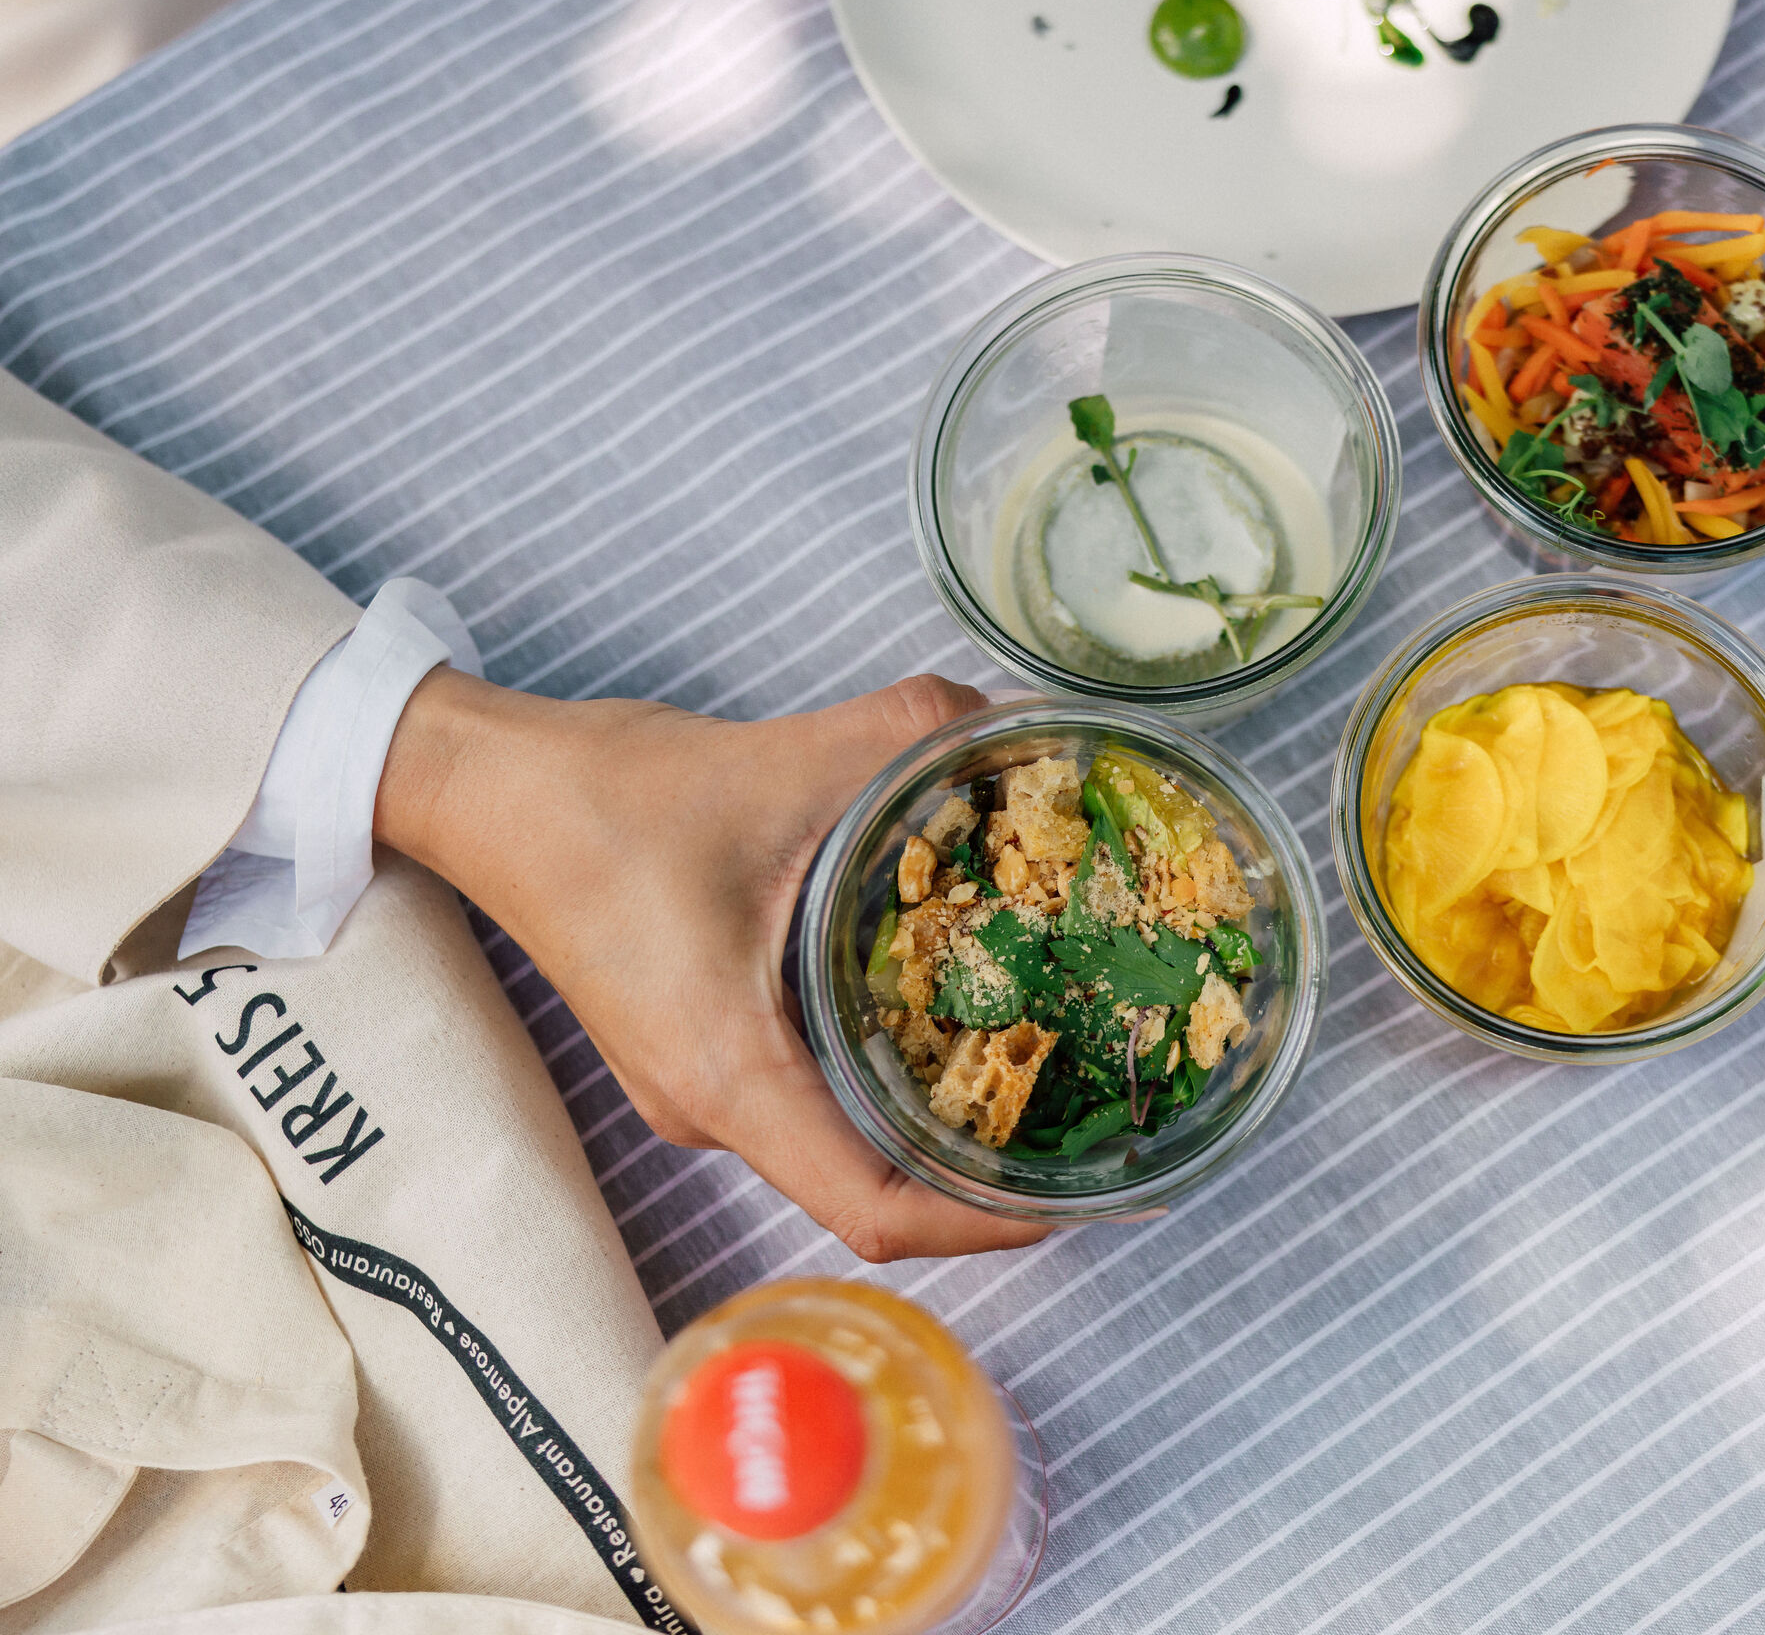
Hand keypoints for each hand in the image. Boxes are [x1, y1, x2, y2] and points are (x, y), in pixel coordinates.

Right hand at [375, 668, 1050, 1260]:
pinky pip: (808, 1107)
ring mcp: (693, 1097)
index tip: (1079, 1191)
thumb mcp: (788, 758)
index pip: (873, 1210)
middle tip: (1094, 1125)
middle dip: (986, 1174)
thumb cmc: (609, 796)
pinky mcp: (692, 1060)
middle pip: (870, 1194)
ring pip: (840, 1152)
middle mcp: (709, 1112)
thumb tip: (1031, 725)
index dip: (985, 1221)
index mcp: (730, 1074)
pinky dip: (886, 1088)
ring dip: (937, 1129)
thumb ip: (921, 736)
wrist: (488, 792)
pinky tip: (955, 1024)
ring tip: (1048, 1072)